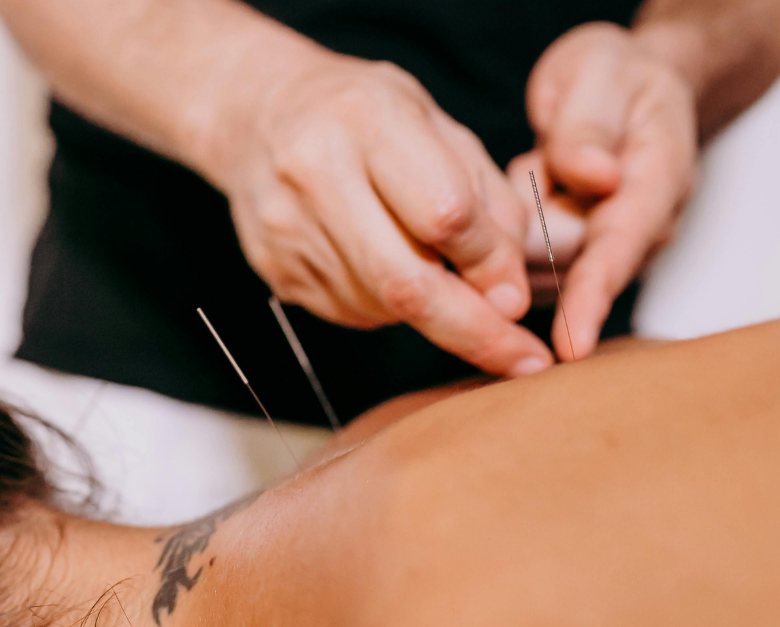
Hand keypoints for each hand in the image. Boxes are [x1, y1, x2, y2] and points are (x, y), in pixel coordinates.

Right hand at [202, 53, 553, 377]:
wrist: (258, 114)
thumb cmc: (363, 115)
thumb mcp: (436, 124)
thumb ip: (485, 198)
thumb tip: (508, 291)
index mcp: (367, 120)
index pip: (445, 214)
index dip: (490, 263)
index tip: (518, 296)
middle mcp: (315, 173)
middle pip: (406, 281)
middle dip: (473, 329)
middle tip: (521, 359)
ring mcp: (287, 228)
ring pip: (382, 305)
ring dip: (430, 311)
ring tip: (437, 274)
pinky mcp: (274, 268)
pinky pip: (352, 311)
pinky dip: (388, 306)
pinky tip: (386, 265)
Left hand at [513, 22, 697, 359]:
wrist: (617, 88)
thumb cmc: (610, 78)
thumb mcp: (599, 73)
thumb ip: (589, 124)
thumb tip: (593, 175)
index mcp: (657, 182)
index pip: (621, 250)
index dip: (592, 297)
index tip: (570, 344)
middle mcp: (636, 228)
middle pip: (567, 268)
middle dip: (530, 237)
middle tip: (533, 165)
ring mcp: (602, 247)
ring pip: (535, 269)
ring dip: (515, 232)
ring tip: (535, 169)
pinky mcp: (567, 256)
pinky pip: (518, 262)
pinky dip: (504, 235)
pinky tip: (519, 193)